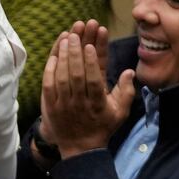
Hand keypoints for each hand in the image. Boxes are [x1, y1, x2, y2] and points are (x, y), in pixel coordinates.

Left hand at [41, 32, 135, 158]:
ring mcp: (63, 104)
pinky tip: (54, 54)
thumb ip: (126, 91)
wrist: (80, 147)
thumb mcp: (120, 112)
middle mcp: (80, 102)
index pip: (94, 79)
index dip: (91, 62)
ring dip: (62, 56)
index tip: (90, 45)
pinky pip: (48, 85)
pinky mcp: (50, 105)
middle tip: (77, 31)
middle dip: (75, 51)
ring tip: (66, 37)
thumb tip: (129, 71)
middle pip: (76, 73)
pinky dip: (50, 69)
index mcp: (98, 103)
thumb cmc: (102, 126)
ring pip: (61, 77)